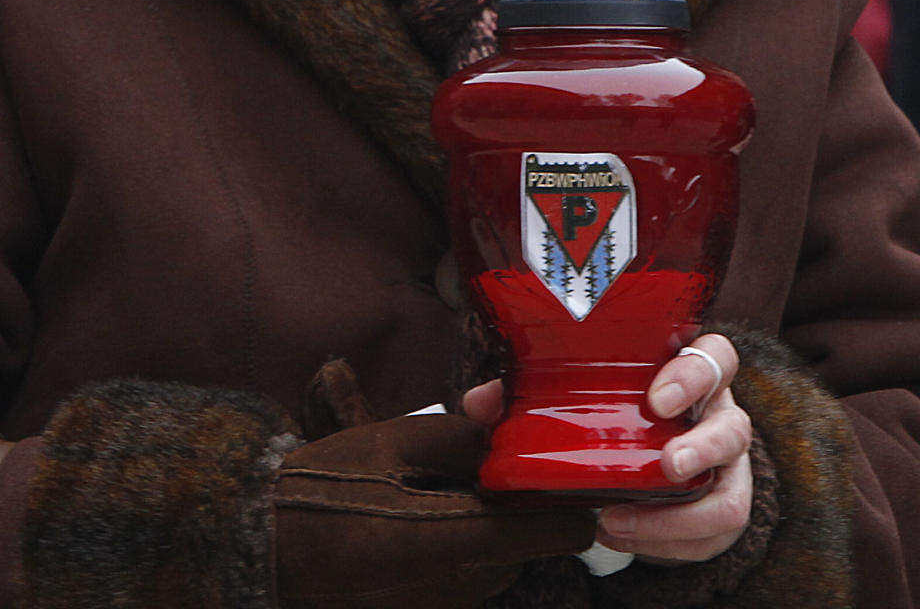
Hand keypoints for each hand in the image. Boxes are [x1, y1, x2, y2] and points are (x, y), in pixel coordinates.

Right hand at [272, 410, 595, 607]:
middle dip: (517, 506)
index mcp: (463, 540)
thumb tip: (513, 417)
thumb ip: (466, 434)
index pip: (558, 532)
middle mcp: (464, 587)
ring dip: (486, 529)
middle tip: (487, 460)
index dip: (571, 499)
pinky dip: (457, 550)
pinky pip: (463, 581)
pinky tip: (416, 517)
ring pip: (496, 564)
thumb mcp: (397, 440)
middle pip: (527, 544)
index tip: (567, 466)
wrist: (262, 546)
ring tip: (438, 486)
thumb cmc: (327, 486)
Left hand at [464, 332, 752, 566]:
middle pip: (734, 427)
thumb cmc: (617, 403)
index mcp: (688, 368)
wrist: (650, 442)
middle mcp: (717, 413)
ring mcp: (726, 465)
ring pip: (734, 493)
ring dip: (682, 517)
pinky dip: (667, 546)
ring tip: (623, 523)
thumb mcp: (581, 388)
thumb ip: (530, 390)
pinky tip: (622, 537)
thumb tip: (481, 403)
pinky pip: (714, 536)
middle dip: (702, 449)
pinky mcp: (721, 506)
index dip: (693, 375)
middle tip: (666, 465)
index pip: (714, 356)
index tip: (657, 399)